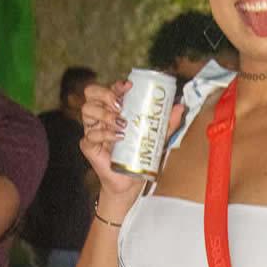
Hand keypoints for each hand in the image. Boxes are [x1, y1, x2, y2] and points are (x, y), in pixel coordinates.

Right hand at [81, 80, 183, 200]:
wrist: (130, 181)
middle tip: (119, 105)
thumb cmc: (139, 157)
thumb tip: (179, 107)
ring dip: (105, 114)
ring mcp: (92, 130)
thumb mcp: (156, 137)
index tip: (129, 86)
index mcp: (113, 109)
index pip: (109, 89)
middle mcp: (100, 116)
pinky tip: (119, 138)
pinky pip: (91, 135)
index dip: (116, 85)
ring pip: (87, 110)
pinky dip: (105, 135)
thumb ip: (167, 123)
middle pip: (91, 93)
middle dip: (104, 94)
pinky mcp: (89, 146)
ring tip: (121, 124)